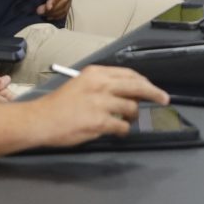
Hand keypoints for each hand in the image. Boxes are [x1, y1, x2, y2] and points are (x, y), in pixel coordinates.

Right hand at [25, 66, 165, 146]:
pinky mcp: (99, 121)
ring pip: (131, 108)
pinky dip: (122, 130)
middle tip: (164, 99)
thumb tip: (128, 93)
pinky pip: (122, 126)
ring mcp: (100, 103)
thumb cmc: (58, 105)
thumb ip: (103, 85)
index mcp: (95, 73)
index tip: (153, 89)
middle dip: (154, 93)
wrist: (40, 120)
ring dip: (132, 117)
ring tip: (123, 121)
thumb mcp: (81, 84)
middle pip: (137, 86)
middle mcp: (100, 84)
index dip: (145, 82)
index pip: (129, 74)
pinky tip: (116, 131)